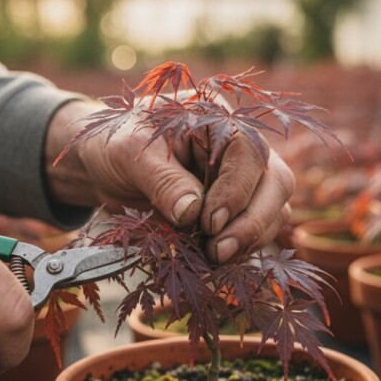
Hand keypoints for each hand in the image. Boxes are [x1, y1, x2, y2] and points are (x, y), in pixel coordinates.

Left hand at [46, 101, 293, 263]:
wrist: (105, 165)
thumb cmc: (118, 144)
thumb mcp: (131, 153)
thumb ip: (163, 180)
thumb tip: (191, 214)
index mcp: (219, 119)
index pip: (249, 152)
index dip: (236, 190)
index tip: (209, 221)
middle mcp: (240, 150)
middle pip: (276, 184)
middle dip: (252, 222)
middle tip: (217, 251)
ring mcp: (242, 181)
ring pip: (273, 212)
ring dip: (249, 241)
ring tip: (211, 258)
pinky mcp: (235, 212)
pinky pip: (255, 234)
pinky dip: (240, 251)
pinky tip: (211, 261)